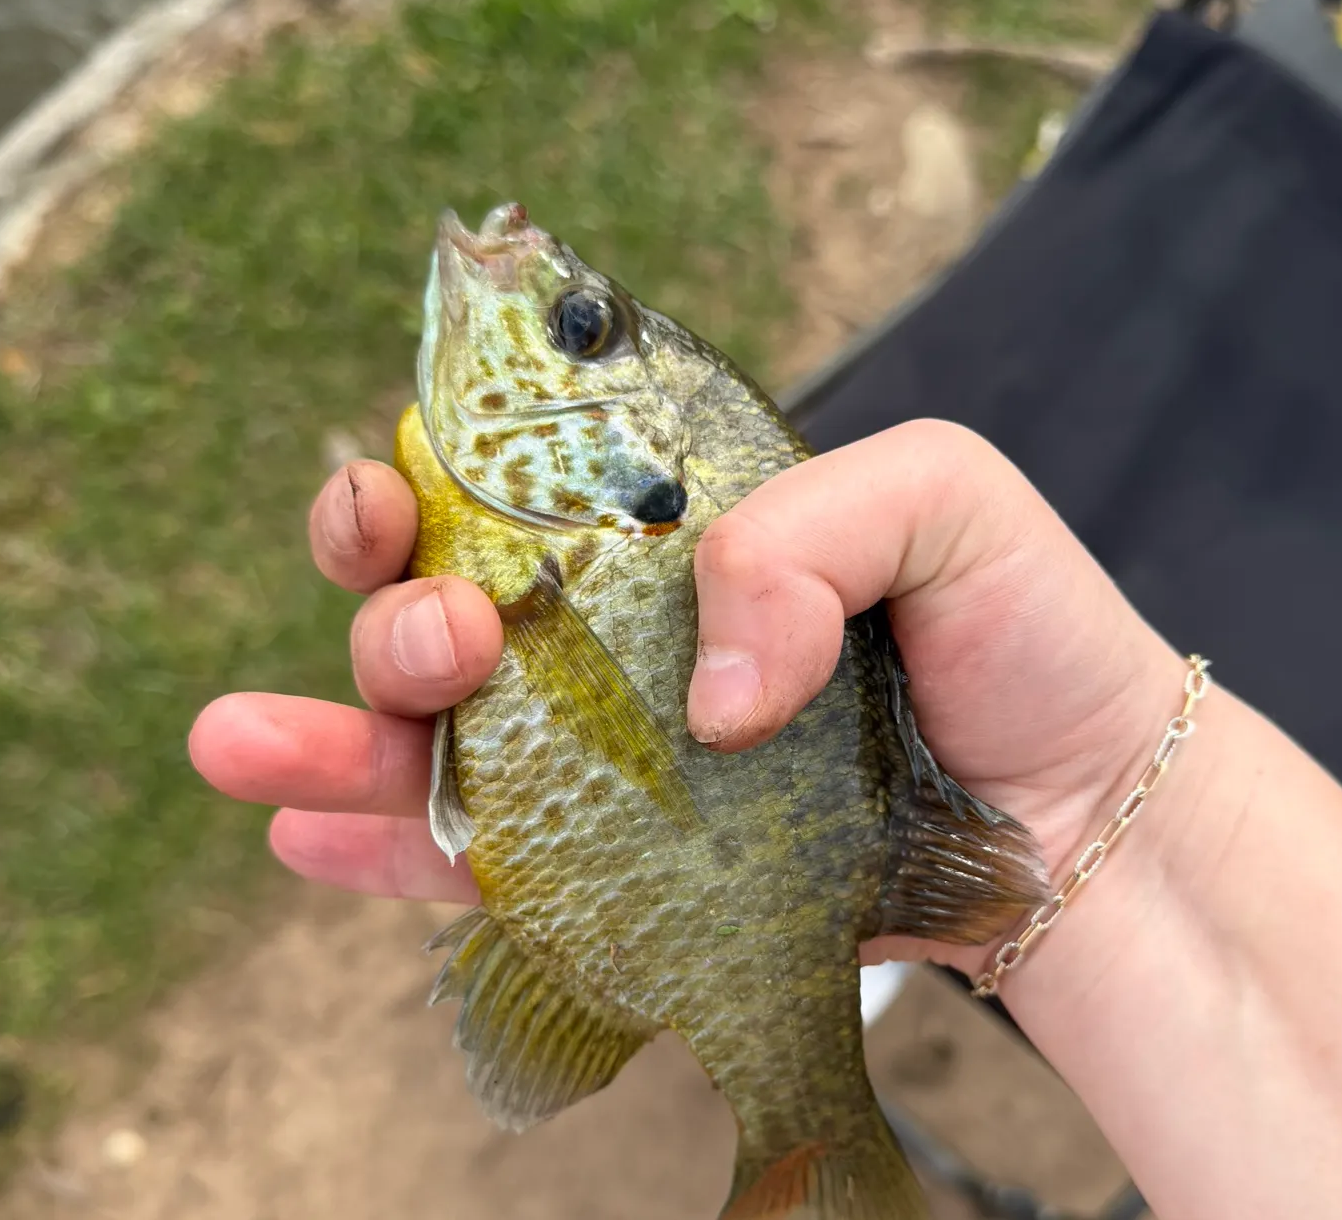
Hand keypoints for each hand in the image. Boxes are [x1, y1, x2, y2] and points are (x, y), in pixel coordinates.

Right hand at [191, 421, 1183, 972]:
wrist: (1086, 816)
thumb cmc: (1026, 635)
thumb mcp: (945, 499)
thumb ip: (809, 528)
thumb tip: (706, 693)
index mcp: (676, 532)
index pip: (522, 485)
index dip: (433, 473)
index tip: (394, 480)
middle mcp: (629, 638)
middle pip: (453, 603)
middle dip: (388, 602)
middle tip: (435, 629)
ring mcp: (621, 755)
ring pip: (438, 732)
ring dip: (336, 728)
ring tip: (255, 738)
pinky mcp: (631, 869)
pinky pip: (485, 856)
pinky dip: (383, 844)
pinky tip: (302, 830)